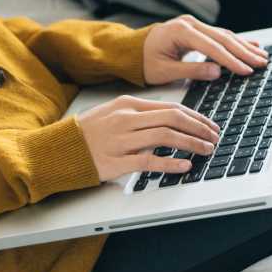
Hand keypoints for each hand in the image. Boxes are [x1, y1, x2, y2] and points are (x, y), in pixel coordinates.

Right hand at [77, 96, 220, 180]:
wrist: (57, 150)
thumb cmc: (88, 132)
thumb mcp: (114, 113)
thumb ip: (142, 114)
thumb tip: (175, 118)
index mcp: (128, 105)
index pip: (172, 107)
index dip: (196, 117)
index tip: (210, 125)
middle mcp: (126, 119)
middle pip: (173, 119)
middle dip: (199, 128)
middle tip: (215, 137)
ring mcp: (120, 140)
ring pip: (165, 137)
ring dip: (191, 143)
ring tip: (206, 149)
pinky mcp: (115, 162)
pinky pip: (149, 161)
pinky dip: (170, 163)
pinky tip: (185, 166)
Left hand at [143, 14, 268, 84]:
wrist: (131, 50)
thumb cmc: (144, 62)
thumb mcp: (164, 71)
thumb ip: (191, 70)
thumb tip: (217, 72)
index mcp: (181, 32)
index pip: (212, 47)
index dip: (231, 60)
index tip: (246, 70)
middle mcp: (190, 23)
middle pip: (223, 38)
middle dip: (244, 52)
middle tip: (262, 63)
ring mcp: (194, 24)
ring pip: (225, 35)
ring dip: (244, 47)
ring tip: (262, 56)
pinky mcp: (197, 29)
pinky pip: (220, 36)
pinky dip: (236, 43)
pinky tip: (251, 46)